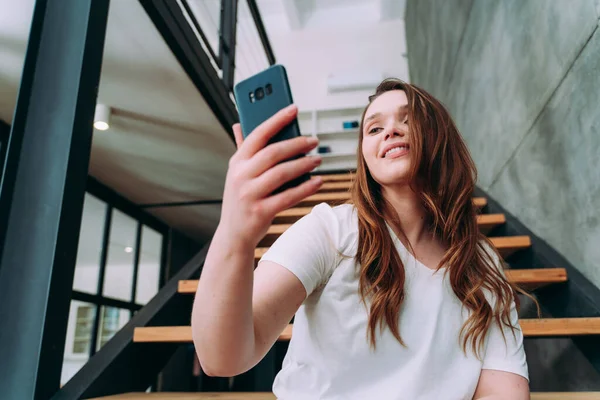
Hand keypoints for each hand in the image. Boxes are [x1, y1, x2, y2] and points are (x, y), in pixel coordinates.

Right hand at [219, 104, 322, 249]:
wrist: (233, 235)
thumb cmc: (240, 200)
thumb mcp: (237, 173)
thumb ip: (241, 149)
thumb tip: (239, 124)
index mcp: (236, 162)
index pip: (257, 134)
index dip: (276, 119)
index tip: (293, 109)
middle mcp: (240, 176)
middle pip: (273, 153)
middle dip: (297, 144)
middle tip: (314, 141)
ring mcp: (249, 194)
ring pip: (282, 173)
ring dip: (304, 164)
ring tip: (318, 160)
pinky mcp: (260, 211)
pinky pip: (288, 196)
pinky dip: (306, 188)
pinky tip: (318, 181)